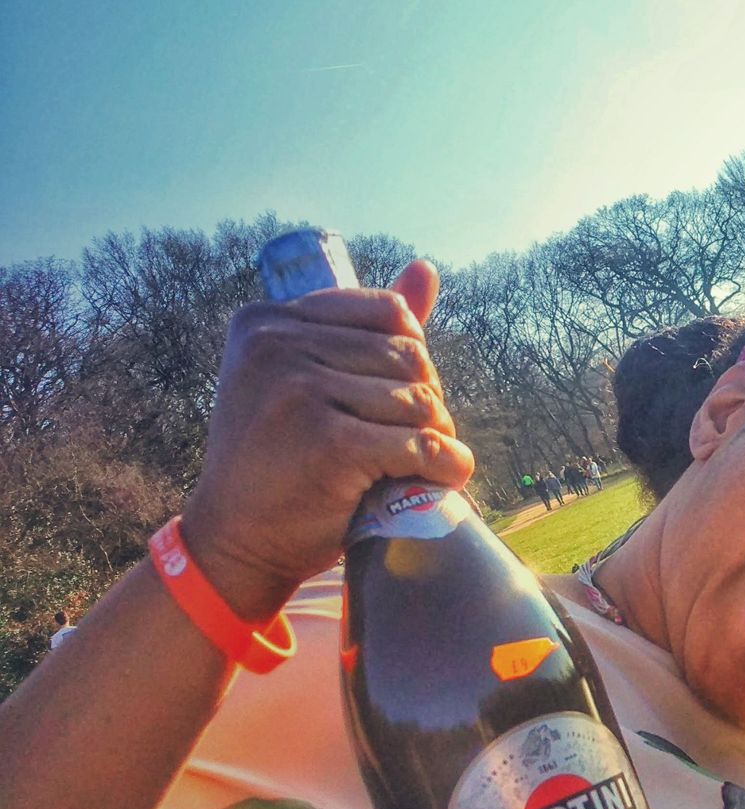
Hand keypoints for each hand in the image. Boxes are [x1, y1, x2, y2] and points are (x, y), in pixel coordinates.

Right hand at [178, 261, 474, 619]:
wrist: (236, 540)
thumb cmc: (279, 459)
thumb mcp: (307, 379)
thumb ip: (365, 327)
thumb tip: (425, 268)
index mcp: (267, 320)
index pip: (387, 313)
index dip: (410, 359)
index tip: (394, 399)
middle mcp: (274, 345)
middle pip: (409, 357)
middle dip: (426, 401)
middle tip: (415, 438)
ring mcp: (297, 390)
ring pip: (419, 400)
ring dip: (436, 436)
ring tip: (419, 462)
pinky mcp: (326, 441)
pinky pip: (418, 445)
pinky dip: (444, 466)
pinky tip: (444, 478)